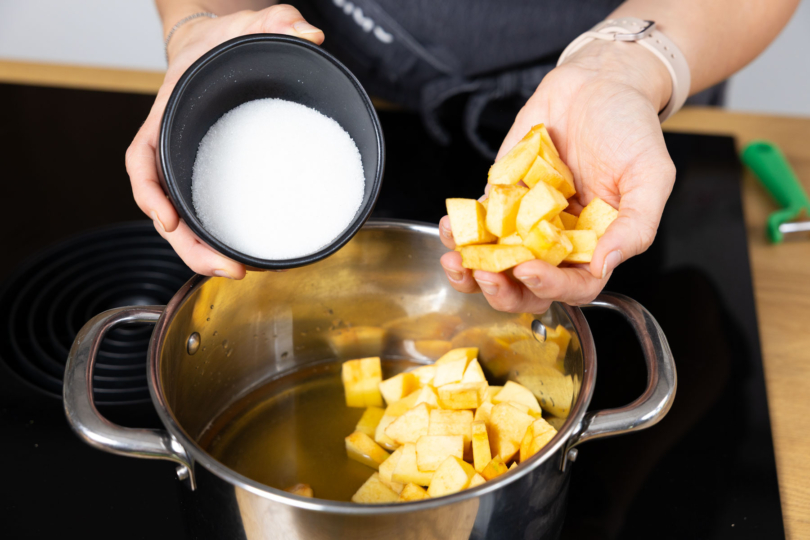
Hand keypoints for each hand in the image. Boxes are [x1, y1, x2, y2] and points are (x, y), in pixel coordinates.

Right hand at [125, 5, 323, 277]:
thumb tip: (311, 34)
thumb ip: (277, 21)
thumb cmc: (225, 42)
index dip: (150, 193)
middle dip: (191, 245)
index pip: (143, 158)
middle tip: (229, 269)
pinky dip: (223, 238)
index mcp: (170, 114)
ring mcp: (194, 166)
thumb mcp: (249, 24)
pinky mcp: (216, 176)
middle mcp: (176, 147)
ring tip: (242, 273)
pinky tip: (250, 256)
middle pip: (166, 206)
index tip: (166, 220)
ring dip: (207, 252)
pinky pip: (212, 213)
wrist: (221, 51)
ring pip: (189, 220)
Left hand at [439, 39, 674, 312]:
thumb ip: (636, 225)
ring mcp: (526, 221)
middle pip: (528, 286)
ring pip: (496, 263)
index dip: (551, 286)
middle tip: (486, 276)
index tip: (529, 271)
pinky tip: (449, 225)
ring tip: (454, 260)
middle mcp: (558, 240)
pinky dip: (460, 231)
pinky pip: (478, 224)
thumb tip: (605, 264)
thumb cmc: (631, 128)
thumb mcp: (651, 174)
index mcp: (595, 245)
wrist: (598, 83)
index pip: (574, 285)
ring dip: (471, 271)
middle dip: (503, 290)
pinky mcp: (502, 196)